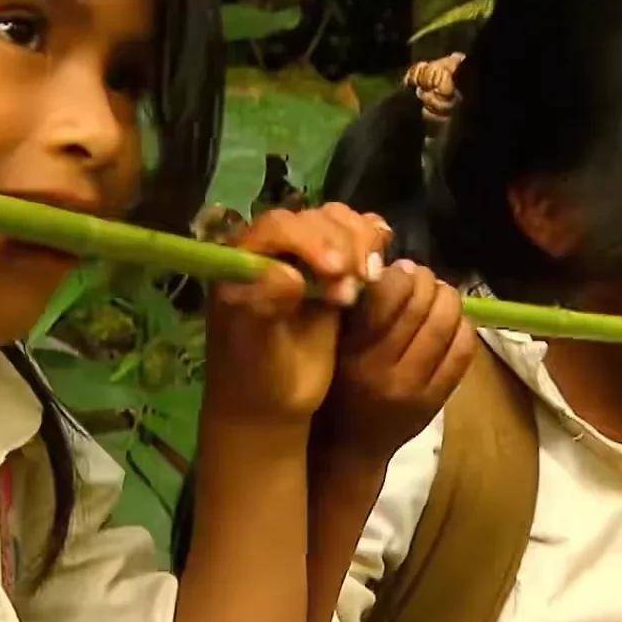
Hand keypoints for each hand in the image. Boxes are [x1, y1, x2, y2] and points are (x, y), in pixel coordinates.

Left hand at [205, 204, 390, 426]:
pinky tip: (377, 269)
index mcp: (244, 256)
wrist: (271, 402)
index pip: (279, 226)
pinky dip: (373, 241)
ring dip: (361, 243)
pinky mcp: (335, 269)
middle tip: (349, 292)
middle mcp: (274, 247)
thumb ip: (263, 307)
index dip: (310, 240)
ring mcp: (306, 255)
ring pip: (339, 221)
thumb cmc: (254, 374)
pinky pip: (358, 236)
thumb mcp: (253, 345)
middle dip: (341, 246)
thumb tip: (291, 277)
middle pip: (315, 219)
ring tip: (364, 283)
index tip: (334, 270)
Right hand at [321, 259, 476, 459]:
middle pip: (422, 305)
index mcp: (350, 348)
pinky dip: (463, 328)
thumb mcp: (329, 344)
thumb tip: (388, 263)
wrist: (348, 448)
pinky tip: (453, 323)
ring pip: (447, 325)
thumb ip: (351, 307)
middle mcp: (381, 368)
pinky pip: (462, 353)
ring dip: (449, 299)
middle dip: (428, 281)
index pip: (388, 293)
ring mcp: (413, 388)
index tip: (398, 269)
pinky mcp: (435, 402)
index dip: (401, 273)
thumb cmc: (333, 385)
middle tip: (423, 277)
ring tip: (440, 295)